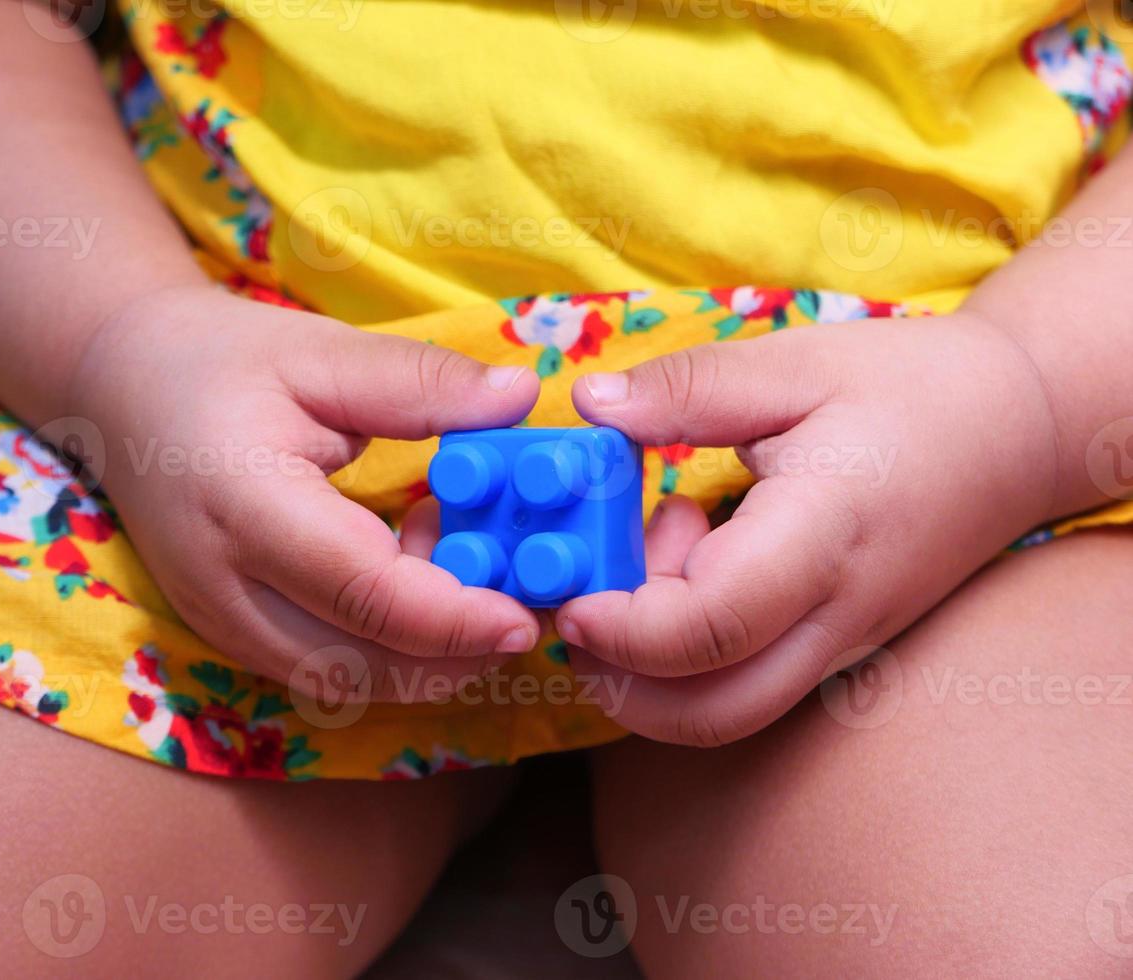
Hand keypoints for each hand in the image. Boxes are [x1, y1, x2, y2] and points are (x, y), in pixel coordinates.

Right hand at [70, 285, 544, 700]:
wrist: (123, 392)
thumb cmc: (220, 363)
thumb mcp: (320, 352)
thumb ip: (419, 382)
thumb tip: (520, 399)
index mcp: (242, 505)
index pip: (362, 593)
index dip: (453, 617)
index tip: (526, 616)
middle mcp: (223, 587)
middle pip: (359, 664)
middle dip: (456, 650)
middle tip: (522, 591)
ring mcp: (221, 623)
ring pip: (347, 681)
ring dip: (424, 650)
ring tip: (458, 559)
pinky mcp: (232, 637)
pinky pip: (328, 670)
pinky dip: (389, 646)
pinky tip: (415, 575)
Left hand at [555, 312, 1058, 744]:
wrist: (1017, 430)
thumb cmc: (907, 388)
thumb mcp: (792, 364)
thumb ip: (686, 389)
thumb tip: (589, 404)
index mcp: (821, 538)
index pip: (709, 628)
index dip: (621, 627)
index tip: (569, 588)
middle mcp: (832, 617)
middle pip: (709, 712)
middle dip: (617, 678)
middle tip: (579, 594)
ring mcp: (837, 646)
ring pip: (724, 709)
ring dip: (653, 659)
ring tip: (661, 542)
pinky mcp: (831, 649)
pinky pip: (744, 680)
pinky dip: (689, 646)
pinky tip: (696, 551)